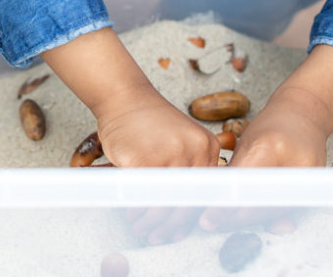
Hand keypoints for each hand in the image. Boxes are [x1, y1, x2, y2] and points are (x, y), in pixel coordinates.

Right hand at [41, 27, 218, 245]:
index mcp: (207, 146)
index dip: (193, 215)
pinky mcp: (144, 160)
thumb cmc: (148, 121)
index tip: (181, 230)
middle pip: (188, 199)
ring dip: (151, 220)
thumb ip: (188, 166)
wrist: (125, 98)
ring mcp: (170, 154)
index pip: (206, 191)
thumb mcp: (181, 139)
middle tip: (158, 236)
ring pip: (165, 200)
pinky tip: (130, 214)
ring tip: (141, 228)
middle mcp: (194, 150)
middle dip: (171, 225)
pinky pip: (142, 193)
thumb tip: (183, 206)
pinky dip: (136, 207)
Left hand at [200, 45, 332, 231]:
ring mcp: (308, 175)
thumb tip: (211, 199)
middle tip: (212, 223)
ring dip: (248, 220)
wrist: (304, 115)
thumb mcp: (245, 143)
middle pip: (259, 203)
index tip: (208, 218)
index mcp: (268, 147)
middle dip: (232, 218)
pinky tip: (250, 217)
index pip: (242, 186)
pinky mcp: (315, 184)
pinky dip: (267, 213)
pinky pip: (286, 207)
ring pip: (273, 210)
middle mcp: (292, 162)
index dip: (223, 206)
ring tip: (226, 221)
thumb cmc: (271, 126)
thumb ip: (232, 172)